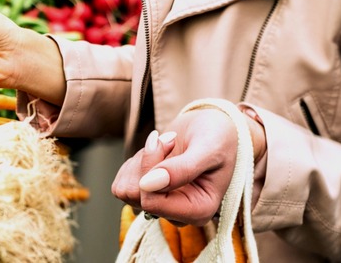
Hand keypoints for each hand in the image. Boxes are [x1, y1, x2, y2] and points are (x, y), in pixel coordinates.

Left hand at [111, 107, 247, 225]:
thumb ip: (182, 169)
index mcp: (198, 211)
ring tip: (167, 147)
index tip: (169, 141)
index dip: (150, 171)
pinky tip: (158, 153)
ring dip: (141, 161)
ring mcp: (161, 204)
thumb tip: (146, 185)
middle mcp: (178, 213)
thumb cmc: (218, 137)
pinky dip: (135, 162)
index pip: (152, 203)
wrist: (213, 127)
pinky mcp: (147, 193)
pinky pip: (123, 183)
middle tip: (171, 141)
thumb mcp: (208, 148)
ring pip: (126, 189)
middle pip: (136, 196)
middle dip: (147, 162)